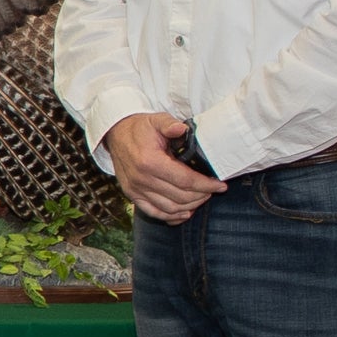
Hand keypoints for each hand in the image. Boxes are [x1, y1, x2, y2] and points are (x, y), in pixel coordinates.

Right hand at [106, 112, 226, 224]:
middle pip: (180, 197)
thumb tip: (182, 129)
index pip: (185, 180)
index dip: (206, 185)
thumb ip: (170, 124)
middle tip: (213, 190)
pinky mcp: (132, 195)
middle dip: (201, 195)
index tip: (220, 186)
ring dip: (190, 206)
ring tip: (202, 197)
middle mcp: (141, 179)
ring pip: (170, 208)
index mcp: (149, 161)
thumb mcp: (156, 120)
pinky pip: (154, 212)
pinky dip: (172, 216)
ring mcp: (135, 189)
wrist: (116, 134)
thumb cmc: (140, 128)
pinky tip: (185, 212)